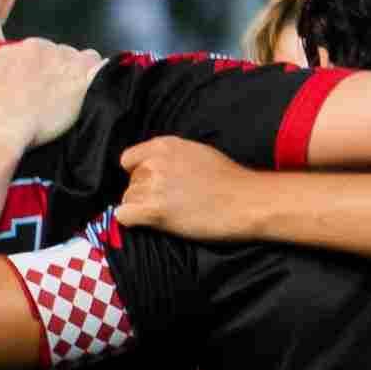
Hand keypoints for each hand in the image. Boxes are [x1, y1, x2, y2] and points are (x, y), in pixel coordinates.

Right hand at [0, 37, 105, 156]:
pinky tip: (96, 92)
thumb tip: (12, 72)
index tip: (45, 87)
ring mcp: (65, 60)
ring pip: (86, 58)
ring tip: (77, 97)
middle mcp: (45, 47)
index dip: (47, 71)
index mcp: (21, 48)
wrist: (0, 123)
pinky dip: (101, 78)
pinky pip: (101, 67)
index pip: (44, 52)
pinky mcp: (82, 77)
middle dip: (64, 71)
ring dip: (83, 74)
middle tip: (60, 96)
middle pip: (65, 54)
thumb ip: (5, 68)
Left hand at [112, 136, 246, 237]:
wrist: (246, 201)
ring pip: (128, 200)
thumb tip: (155, 168)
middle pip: (131, 183)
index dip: (138, 174)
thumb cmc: (230, 180)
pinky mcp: (154, 210)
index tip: (152, 185)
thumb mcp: (196, 153)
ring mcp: (153, 186)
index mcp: (163, 146)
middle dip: (144, 194)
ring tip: (168, 214)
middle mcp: (154, 163)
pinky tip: (150, 224)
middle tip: (169, 203)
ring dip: (143, 209)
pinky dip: (133, 222)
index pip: (128, 160)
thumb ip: (170, 157)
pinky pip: (124, 216)